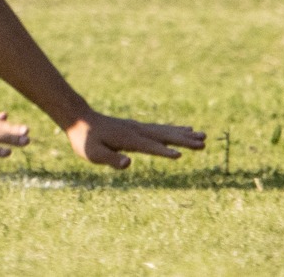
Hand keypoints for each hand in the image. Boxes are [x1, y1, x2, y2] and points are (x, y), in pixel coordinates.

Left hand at [64, 112, 205, 169]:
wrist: (79, 119)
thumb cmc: (85, 140)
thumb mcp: (93, 154)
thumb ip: (111, 159)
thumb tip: (129, 163)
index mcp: (127, 139)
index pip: (149, 147)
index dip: (163, 152)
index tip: (180, 155)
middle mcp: (136, 131)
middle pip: (164, 136)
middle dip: (184, 140)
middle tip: (204, 143)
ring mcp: (138, 128)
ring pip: (165, 131)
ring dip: (184, 134)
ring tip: (203, 136)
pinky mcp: (137, 128)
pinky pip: (160, 129)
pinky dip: (174, 130)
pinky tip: (184, 130)